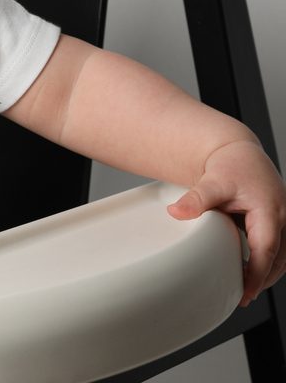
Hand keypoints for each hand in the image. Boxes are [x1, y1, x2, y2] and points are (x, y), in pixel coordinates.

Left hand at [167, 139, 285, 306]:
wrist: (239, 153)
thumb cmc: (230, 166)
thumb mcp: (212, 182)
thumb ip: (196, 199)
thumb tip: (175, 212)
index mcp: (269, 211)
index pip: (266, 251)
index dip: (256, 274)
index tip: (245, 293)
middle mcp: (282, 218)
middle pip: (279, 260)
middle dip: (262, 280)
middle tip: (241, 296)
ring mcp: (283, 221)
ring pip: (282, 257)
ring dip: (267, 273)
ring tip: (245, 289)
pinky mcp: (278, 223)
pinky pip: (278, 249)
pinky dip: (267, 262)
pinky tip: (249, 271)